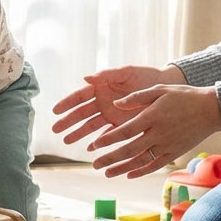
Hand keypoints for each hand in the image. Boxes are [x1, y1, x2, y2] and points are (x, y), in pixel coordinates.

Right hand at [51, 65, 184, 144]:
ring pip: (90, 125)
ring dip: (79, 133)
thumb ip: (107, 75)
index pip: (79, 96)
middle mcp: (103, 102)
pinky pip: (107, 134)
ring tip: (67, 141)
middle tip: (55, 130)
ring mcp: (111, 115)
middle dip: (68, 121)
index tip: (55, 111)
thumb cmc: (144, 76)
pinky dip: (99, 141)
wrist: (166, 87)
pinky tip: (91, 148)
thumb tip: (85, 78)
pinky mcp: (122, 125)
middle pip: (81, 113)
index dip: (67, 103)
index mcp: (101, 87)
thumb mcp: (126, 72)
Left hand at [85, 83, 220, 177]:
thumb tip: (115, 104)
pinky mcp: (175, 153)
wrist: (211, 109)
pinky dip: (141, 171)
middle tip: (95, 164)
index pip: (125, 131)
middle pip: (129, 149)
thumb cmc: (184, 96)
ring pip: (140, 161)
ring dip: (122, 168)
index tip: (95, 144)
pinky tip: (129, 175)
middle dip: (110, 158)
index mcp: (152, 116)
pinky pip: (155, 165)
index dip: (109, 139)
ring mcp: (167, 145)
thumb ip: (136, 98)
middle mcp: (158, 133)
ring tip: (106, 173)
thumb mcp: (159, 90)